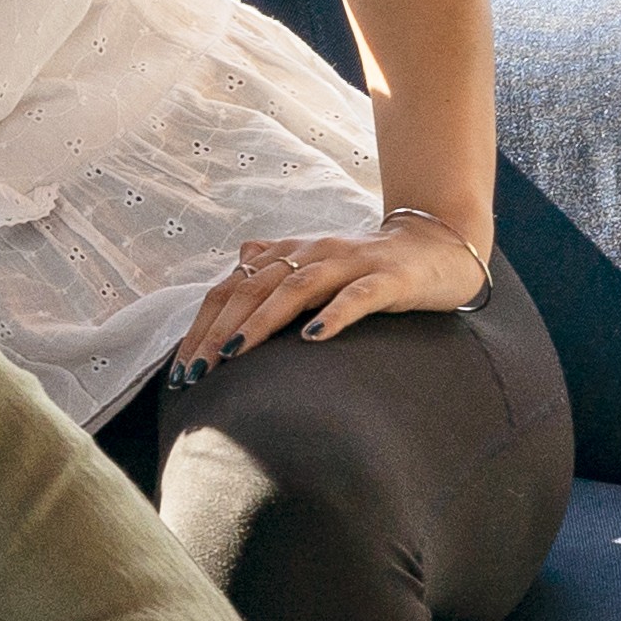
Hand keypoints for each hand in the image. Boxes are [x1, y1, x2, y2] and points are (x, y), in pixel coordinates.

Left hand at [169, 218, 484, 380]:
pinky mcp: (389, 279)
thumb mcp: (316, 270)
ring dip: (259, 322)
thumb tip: (235, 268)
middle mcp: (312, 254)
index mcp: (289, 256)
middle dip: (218, 331)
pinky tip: (313, 337)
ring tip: (232, 355)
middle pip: (253, 289)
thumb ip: (276, 271)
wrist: (440, 247)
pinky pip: (358, 297)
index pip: (232, 288)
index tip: (180, 371)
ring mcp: (351, 264)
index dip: (202, 326)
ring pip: (295, 289)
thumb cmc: (370, 269)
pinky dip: (334, 314)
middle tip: (195, 374)